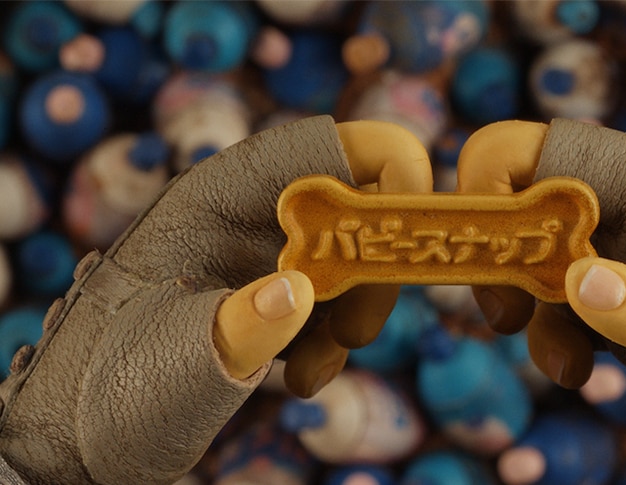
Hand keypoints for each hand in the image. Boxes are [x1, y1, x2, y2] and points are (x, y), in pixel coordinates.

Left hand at [0, 116, 432, 483]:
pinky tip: (300, 377)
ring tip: (308, 373)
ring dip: (354, 316)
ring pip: (356, 259)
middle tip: (352, 333)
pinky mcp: (277, 296)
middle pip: (361, 205)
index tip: (392, 249)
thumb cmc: (113, 392)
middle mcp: (255, 214)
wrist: (90, 436)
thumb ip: (240, 322)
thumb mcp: (175, 361)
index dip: (389, 177)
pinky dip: (337, 339)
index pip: (329, 145)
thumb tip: (303, 289)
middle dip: (371, 271)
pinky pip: (338, 301)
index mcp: (223, 192)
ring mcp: (268, 255)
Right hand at [457, 120, 625, 482]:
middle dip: (507, 257)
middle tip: (508, 317)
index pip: (550, 149)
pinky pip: (551, 293)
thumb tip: (578, 280)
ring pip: (531, 250)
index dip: (497, 190)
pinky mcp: (617, 291)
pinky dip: (546, 331)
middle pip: (526, 196)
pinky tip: (579, 368)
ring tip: (568, 365)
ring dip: (528, 308)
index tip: (487, 259)